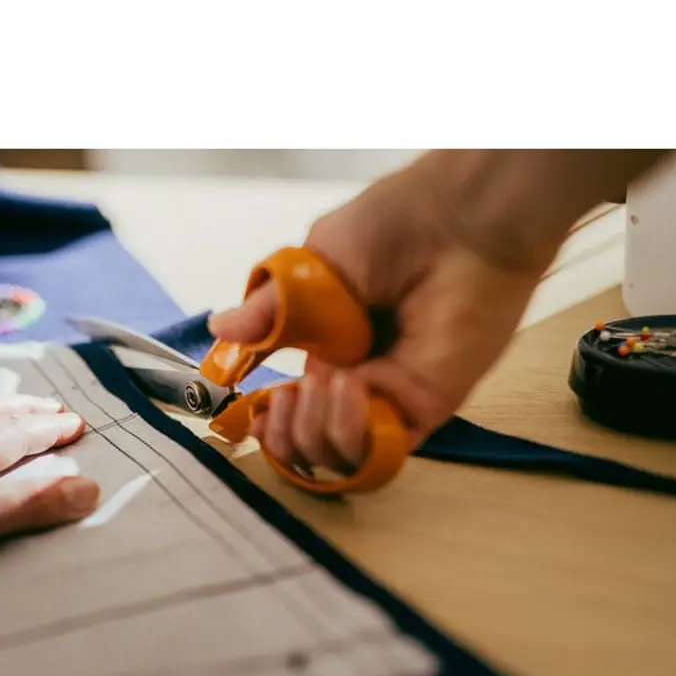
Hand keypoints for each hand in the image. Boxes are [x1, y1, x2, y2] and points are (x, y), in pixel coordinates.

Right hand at [208, 150, 670, 474]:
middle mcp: (362, 380)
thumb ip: (267, 311)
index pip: (297, 412)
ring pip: (341, 458)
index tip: (255, 414)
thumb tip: (220, 328)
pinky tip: (348, 385)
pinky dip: (351, 429)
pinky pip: (379, 450)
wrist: (456, 218)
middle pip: (313, 446)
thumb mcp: (306, 268)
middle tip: (287, 398)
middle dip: (287, 436)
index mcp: (333, 350)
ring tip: (321, 384)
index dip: (272, 426)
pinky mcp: (426, 407)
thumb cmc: (392, 225)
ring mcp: (394, 397)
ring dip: (316, 432)